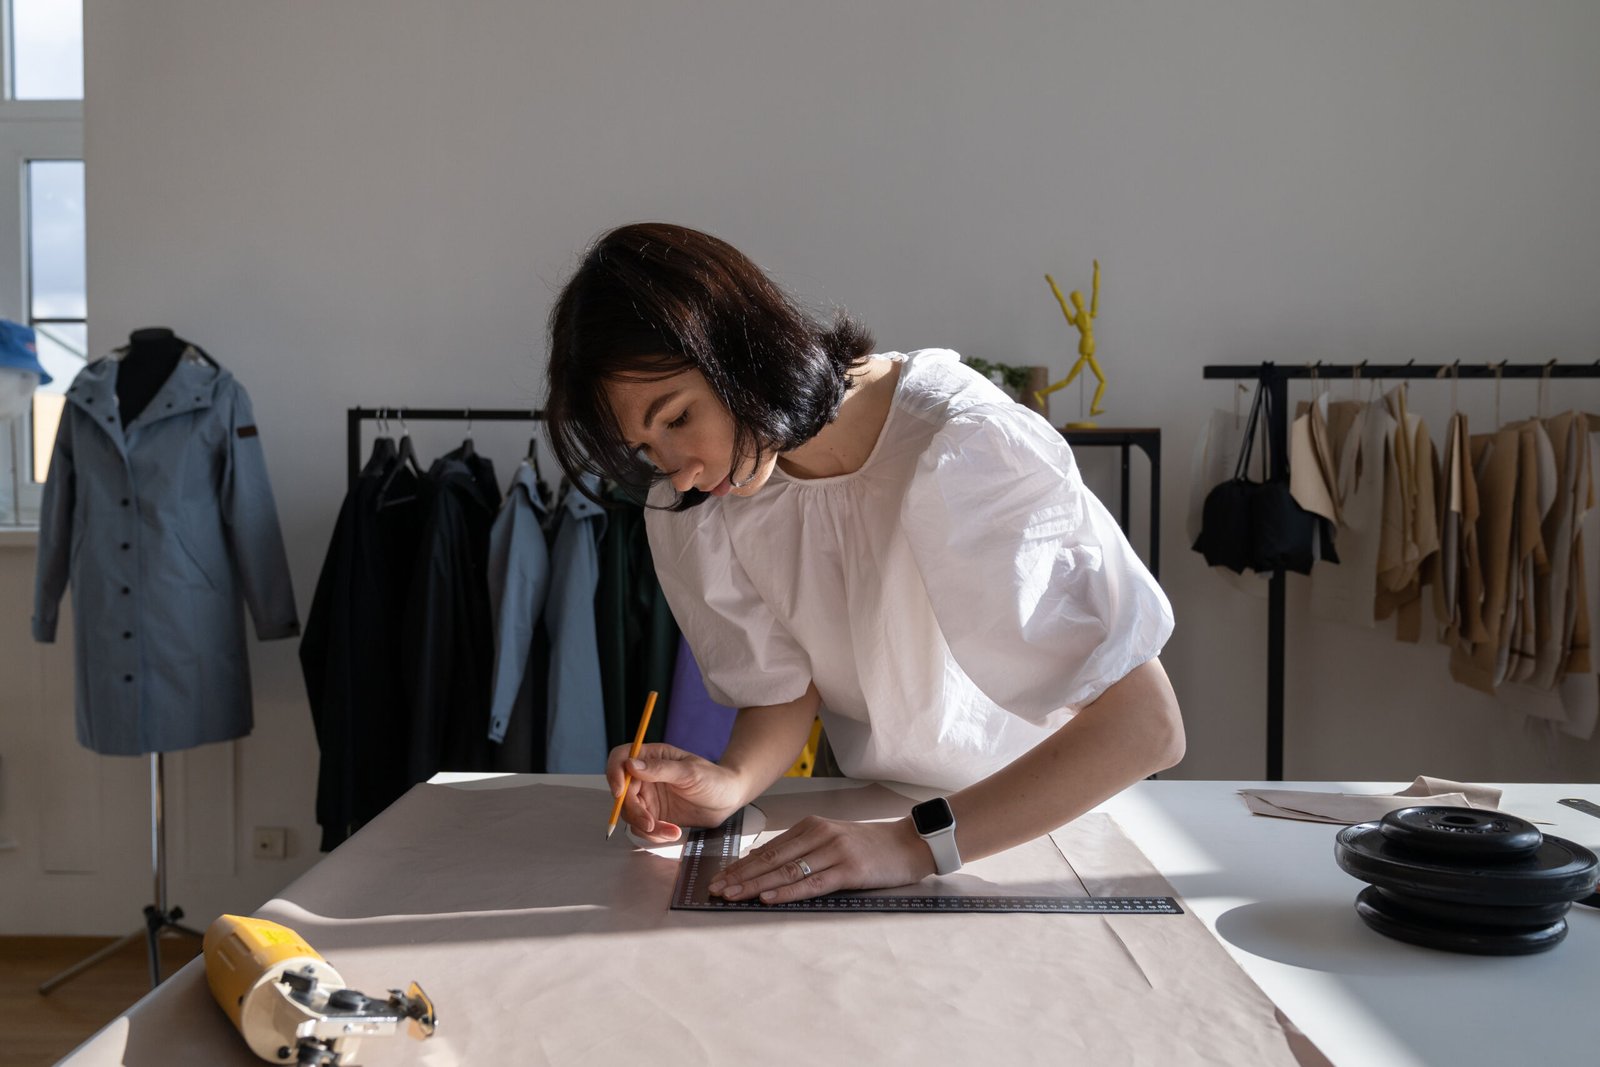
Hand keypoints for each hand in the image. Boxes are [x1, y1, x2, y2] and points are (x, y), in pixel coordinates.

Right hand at [607, 743, 745, 843]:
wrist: (728, 800)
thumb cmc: (714, 779)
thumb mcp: (689, 772)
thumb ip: (660, 769)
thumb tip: (631, 764)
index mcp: (652, 757)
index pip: (621, 759)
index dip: (614, 773)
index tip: (619, 792)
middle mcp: (645, 776)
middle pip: (622, 793)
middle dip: (634, 811)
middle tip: (650, 824)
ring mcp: (649, 797)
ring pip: (631, 814)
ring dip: (647, 827)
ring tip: (671, 831)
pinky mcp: (654, 815)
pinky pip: (643, 827)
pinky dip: (654, 835)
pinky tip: (673, 833)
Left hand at [707, 816, 935, 903]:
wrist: (909, 844)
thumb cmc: (869, 845)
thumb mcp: (830, 839)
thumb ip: (799, 848)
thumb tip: (760, 862)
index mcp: (811, 826)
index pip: (768, 849)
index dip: (741, 865)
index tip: (719, 878)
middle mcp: (819, 835)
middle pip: (771, 859)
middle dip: (740, 876)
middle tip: (715, 889)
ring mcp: (834, 851)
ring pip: (786, 871)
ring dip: (755, 885)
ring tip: (732, 895)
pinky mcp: (849, 870)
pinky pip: (811, 883)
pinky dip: (786, 891)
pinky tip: (768, 897)